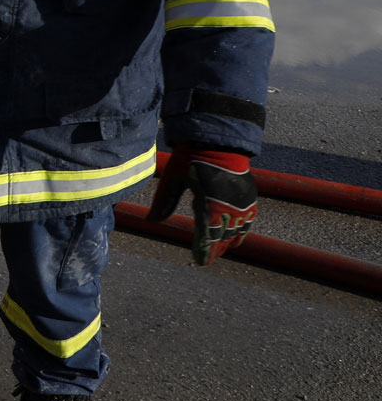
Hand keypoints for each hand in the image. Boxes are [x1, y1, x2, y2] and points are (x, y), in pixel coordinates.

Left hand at [147, 142, 256, 265]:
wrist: (216, 139)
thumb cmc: (190, 157)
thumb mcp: (173, 178)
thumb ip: (164, 201)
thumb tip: (151, 221)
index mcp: (209, 201)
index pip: (208, 233)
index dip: (204, 249)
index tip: (199, 261)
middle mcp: (229, 203)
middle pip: (223, 234)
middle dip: (215, 248)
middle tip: (206, 259)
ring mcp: (242, 199)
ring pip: (238, 228)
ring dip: (229, 240)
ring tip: (220, 251)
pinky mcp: (249, 194)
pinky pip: (249, 217)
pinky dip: (243, 228)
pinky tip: (237, 234)